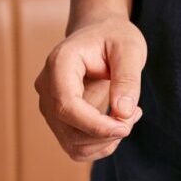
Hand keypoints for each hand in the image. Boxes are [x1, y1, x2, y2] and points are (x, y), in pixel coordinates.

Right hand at [34, 15, 145, 160]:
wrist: (99, 34)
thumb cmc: (113, 36)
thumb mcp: (129, 49)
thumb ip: (127, 79)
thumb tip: (123, 112)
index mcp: (59, 63)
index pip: (66, 105)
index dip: (95, 124)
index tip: (125, 126)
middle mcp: (47, 86)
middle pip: (68, 128)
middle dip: (105, 133)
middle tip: (134, 114)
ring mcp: (49, 104)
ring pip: (72, 144)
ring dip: (105, 141)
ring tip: (127, 116)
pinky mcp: (58, 118)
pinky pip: (76, 146)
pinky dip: (100, 144)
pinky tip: (116, 122)